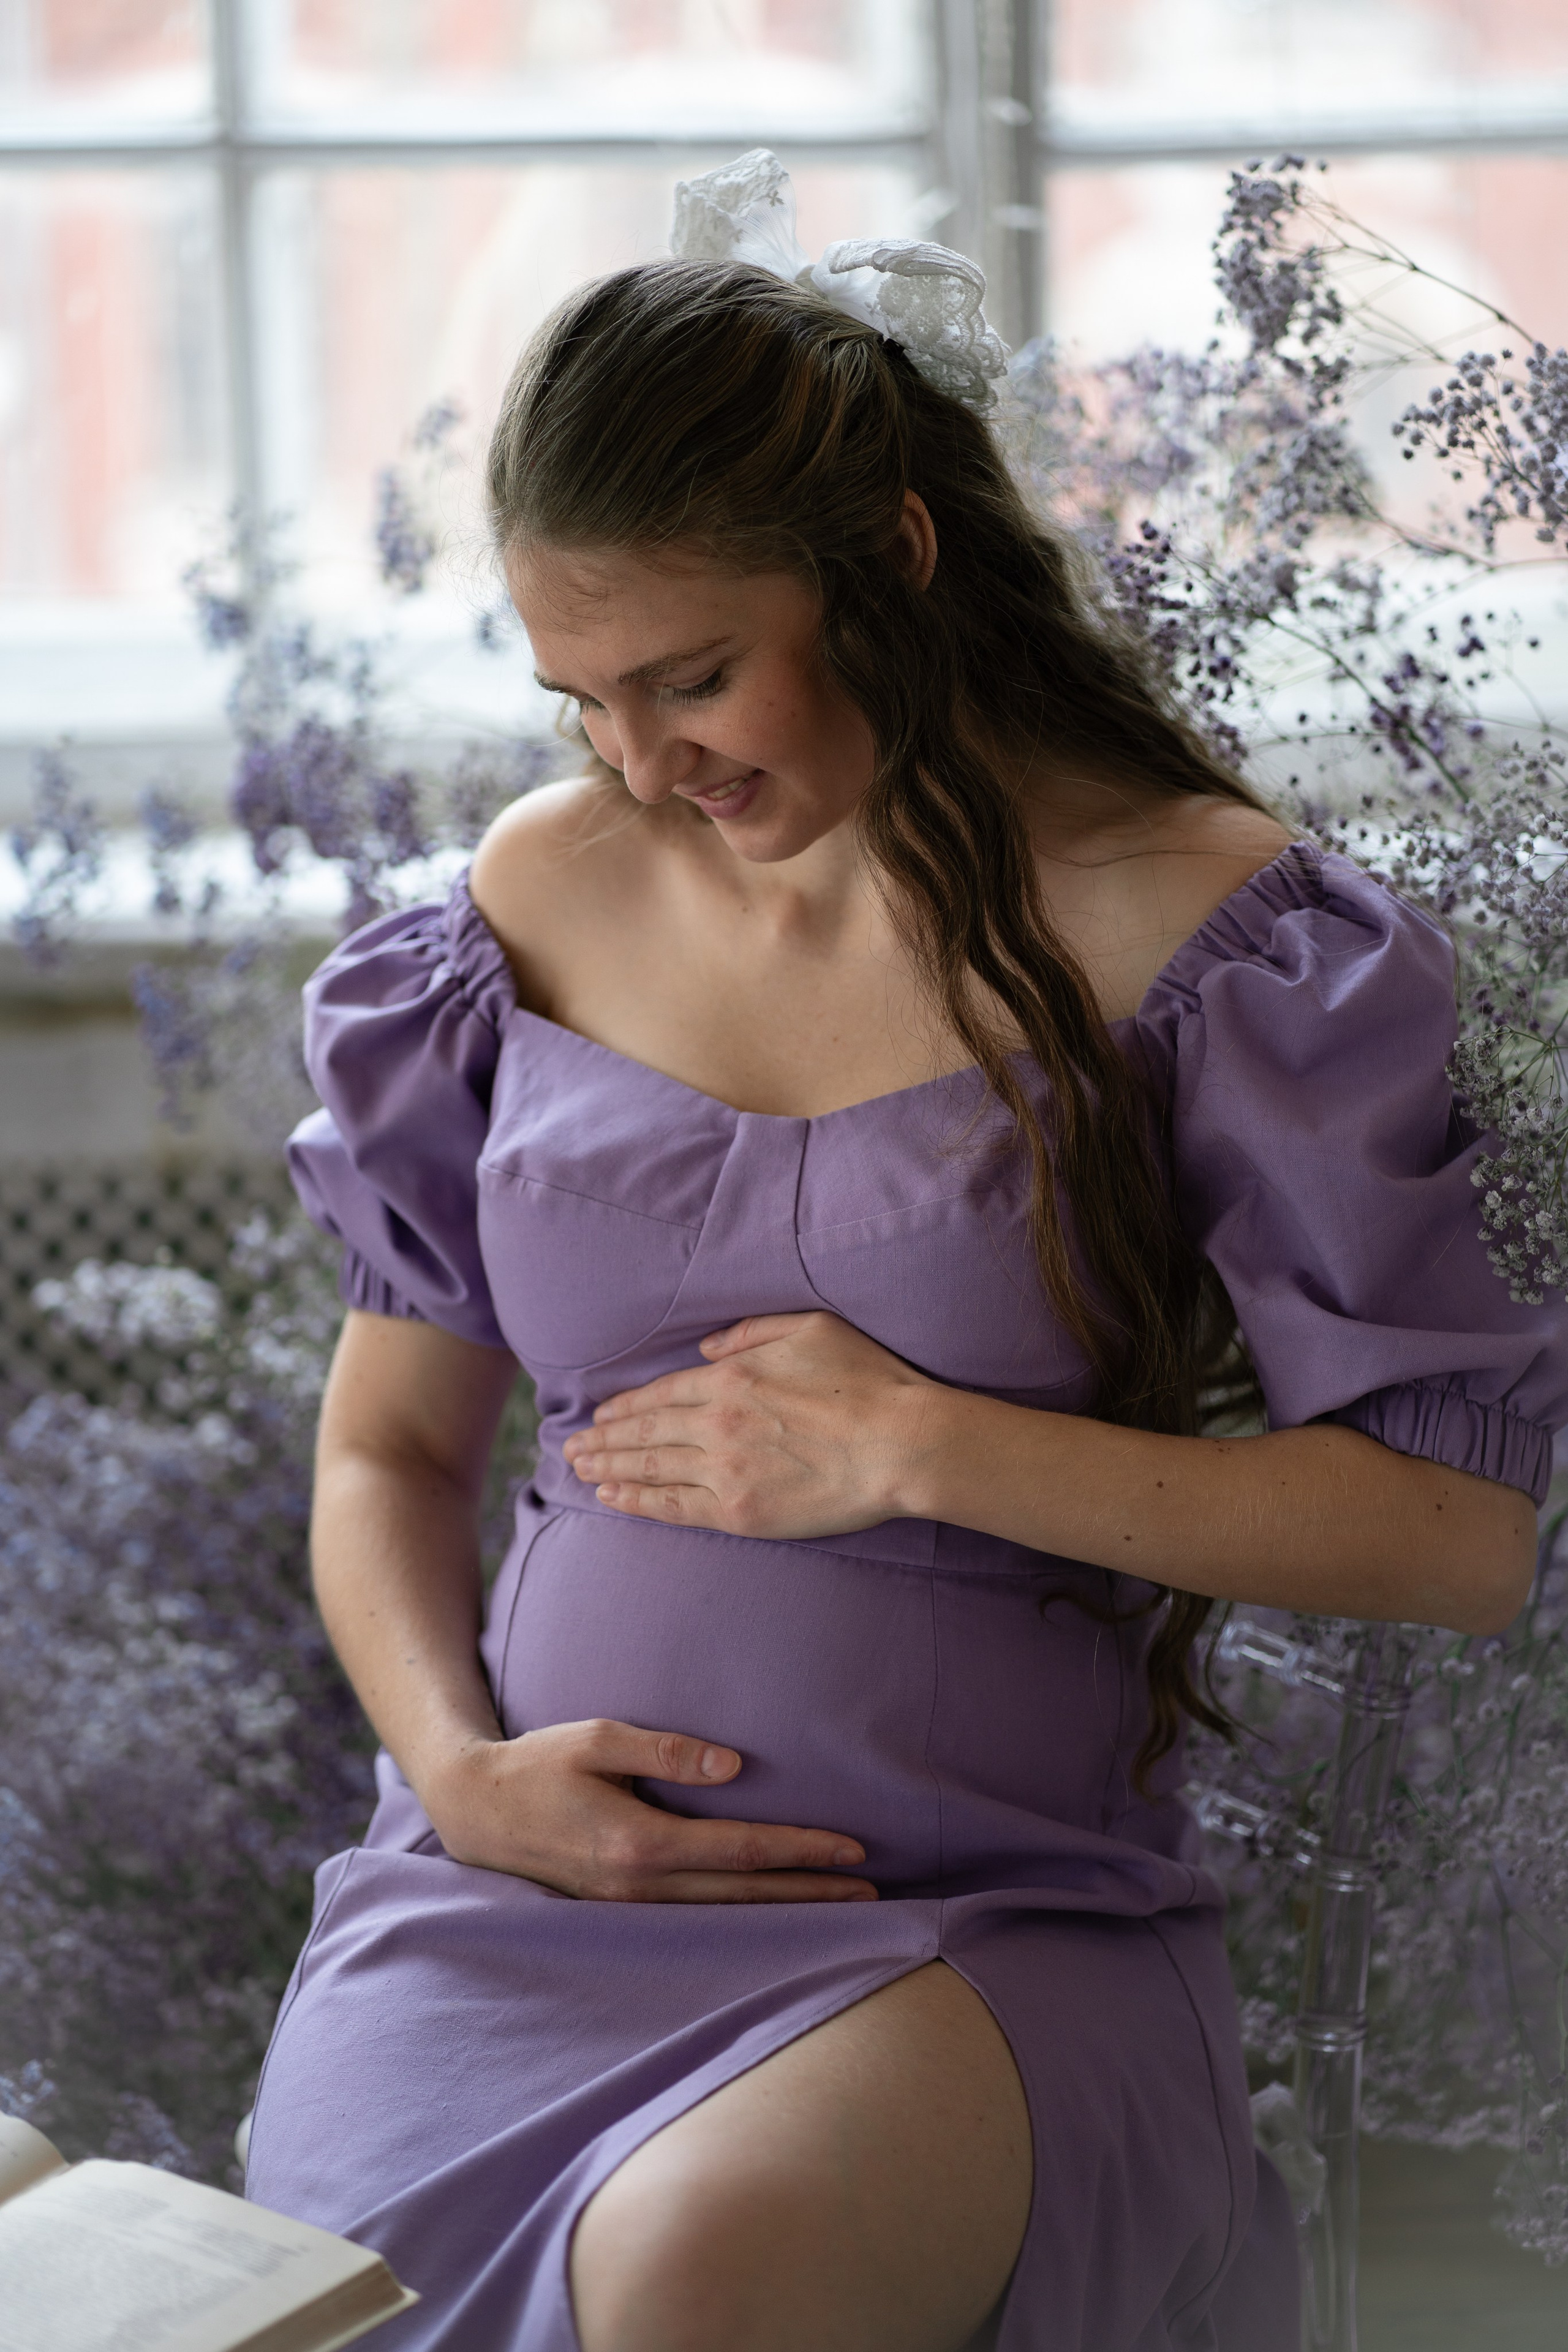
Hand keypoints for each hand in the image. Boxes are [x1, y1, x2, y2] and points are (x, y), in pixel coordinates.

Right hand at [420, 1717, 876, 1902]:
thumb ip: (666, 1749)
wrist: (477, 1811)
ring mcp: (629, 1908)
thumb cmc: (539, 1763)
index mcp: (639, 1843)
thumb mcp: (597, 1738)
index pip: (742, 1851)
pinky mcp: (621, 1910)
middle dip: (811, 1895)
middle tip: (872, 1895)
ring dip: (783, 1911)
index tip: (853, 1850)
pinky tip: (770, 1911)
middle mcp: (640, 1887)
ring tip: (838, 1908)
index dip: (802, 1851)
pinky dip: (742, 1915)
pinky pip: (696, 1918)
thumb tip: (735, 1766)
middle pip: (745, 1895)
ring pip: (724, 1915)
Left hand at [562, 1311, 933, 1538]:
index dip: (625, 1405)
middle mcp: (717, 1422)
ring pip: (650, 1468)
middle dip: (603, 1438)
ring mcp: (725, 1470)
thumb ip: (753, 1331)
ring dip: (609, 1468)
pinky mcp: (740, 1511)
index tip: (600, 1413)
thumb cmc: (867, 1382)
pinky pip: (673, 1507)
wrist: (902, 1444)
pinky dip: (637, 1502)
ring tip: (580, 1469)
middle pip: (644, 1431)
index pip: (662, 1392)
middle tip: (572, 1446)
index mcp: (732, 1377)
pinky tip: (613, 1498)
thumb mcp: (812, 1328)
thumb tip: (708, 1345)